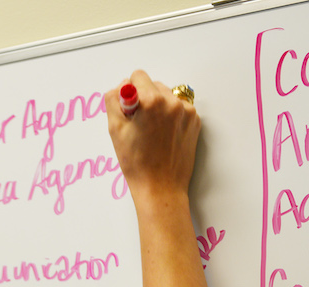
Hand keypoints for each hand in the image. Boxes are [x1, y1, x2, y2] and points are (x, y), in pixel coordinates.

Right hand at [106, 70, 200, 200]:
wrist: (160, 188)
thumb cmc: (137, 163)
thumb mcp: (115, 130)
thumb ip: (114, 101)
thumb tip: (121, 87)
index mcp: (152, 101)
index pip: (138, 76)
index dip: (129, 92)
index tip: (129, 109)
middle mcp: (173, 102)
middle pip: (153, 84)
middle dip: (144, 98)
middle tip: (140, 124)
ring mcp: (187, 112)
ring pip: (167, 95)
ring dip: (158, 106)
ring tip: (152, 131)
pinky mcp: (194, 121)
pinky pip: (179, 108)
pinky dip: (170, 116)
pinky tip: (164, 135)